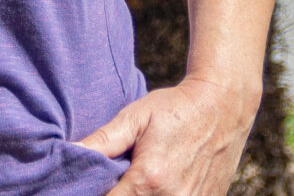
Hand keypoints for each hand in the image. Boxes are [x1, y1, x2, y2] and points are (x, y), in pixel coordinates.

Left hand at [77, 74, 257, 195]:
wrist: (224, 107)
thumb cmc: (176, 109)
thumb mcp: (135, 118)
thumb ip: (102, 141)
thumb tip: (69, 152)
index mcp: (149, 180)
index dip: (94, 195)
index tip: (89, 186)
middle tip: (113, 181)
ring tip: (134, 181)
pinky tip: (154, 187)